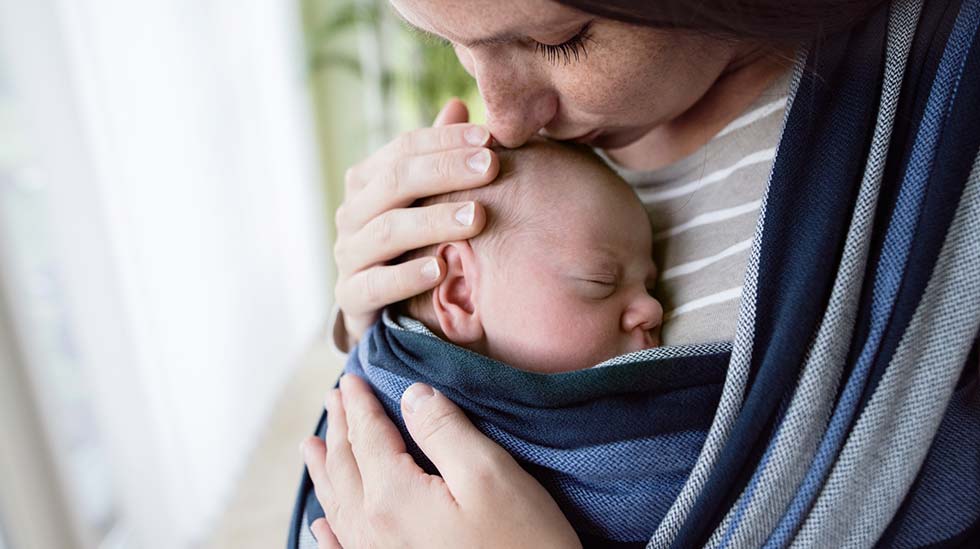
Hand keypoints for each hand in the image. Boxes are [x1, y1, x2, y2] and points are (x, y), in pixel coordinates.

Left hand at [301, 375, 580, 548]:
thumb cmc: (522, 545)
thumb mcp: (489, 474)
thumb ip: (445, 430)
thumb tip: (412, 395)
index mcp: (393, 497)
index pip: (368, 437)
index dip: (360, 404)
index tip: (350, 379)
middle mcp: (373, 530)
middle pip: (346, 467)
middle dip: (340, 428)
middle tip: (334, 398)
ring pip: (338, 505)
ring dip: (325, 470)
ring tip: (313, 446)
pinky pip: (344, 548)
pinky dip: (329, 529)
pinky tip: (321, 524)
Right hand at [334, 100, 496, 347]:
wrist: (381, 310)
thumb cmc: (413, 244)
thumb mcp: (425, 199)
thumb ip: (438, 157)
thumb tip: (457, 104)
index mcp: (368, 181)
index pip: (405, 148)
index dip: (446, 140)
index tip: (490, 138)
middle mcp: (352, 213)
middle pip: (395, 182)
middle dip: (446, 171)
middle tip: (491, 167)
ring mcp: (348, 255)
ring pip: (387, 231)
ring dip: (434, 221)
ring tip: (477, 218)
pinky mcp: (351, 298)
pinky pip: (375, 285)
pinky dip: (407, 277)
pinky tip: (440, 270)